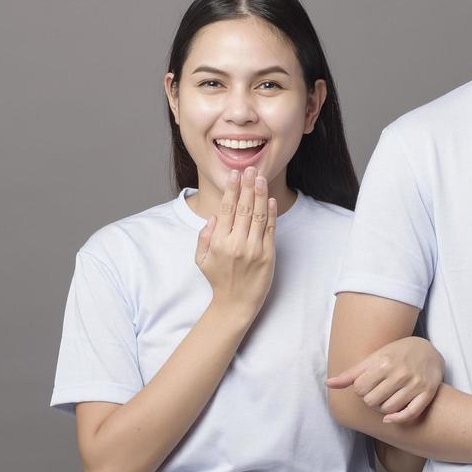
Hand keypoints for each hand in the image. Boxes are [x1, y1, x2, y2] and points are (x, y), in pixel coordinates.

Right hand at [195, 166, 275, 322]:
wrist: (235, 303)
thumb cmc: (218, 279)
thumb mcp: (201, 260)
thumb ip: (204, 237)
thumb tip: (214, 216)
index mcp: (219, 242)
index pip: (227, 209)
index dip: (232, 189)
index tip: (235, 174)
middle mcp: (236, 244)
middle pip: (244, 208)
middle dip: (247, 185)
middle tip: (250, 168)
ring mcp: (254, 249)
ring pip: (258, 215)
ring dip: (260, 194)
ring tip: (261, 178)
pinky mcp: (268, 255)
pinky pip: (270, 229)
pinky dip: (271, 213)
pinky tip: (270, 199)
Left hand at [326, 336, 444, 423]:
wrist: (427, 351)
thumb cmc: (396, 354)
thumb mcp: (374, 358)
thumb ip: (351, 374)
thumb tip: (328, 384)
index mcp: (383, 362)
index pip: (359, 389)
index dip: (361, 390)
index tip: (368, 385)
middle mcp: (400, 373)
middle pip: (372, 402)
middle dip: (371, 401)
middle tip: (376, 394)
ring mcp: (415, 383)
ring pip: (388, 410)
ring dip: (383, 410)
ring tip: (386, 400)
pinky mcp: (427, 393)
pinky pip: (409, 414)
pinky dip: (397, 419)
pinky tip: (391, 418)